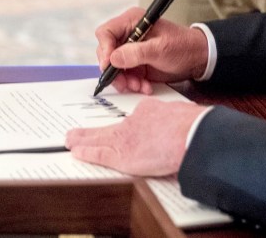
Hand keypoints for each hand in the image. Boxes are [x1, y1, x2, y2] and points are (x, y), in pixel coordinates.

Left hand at [66, 98, 206, 175]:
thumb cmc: (194, 127)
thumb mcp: (184, 115)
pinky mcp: (122, 154)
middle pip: (110, 127)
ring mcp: (126, 138)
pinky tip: (77, 152)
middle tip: (78, 132)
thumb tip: (184, 128)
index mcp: (150, 110)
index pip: (135, 118)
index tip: (127, 130)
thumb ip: (177, 122)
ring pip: (99, 138)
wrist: (191, 134)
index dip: (129, 127)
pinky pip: (99, 153)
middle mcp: (134, 121)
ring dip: (83, 140)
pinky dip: (86, 152)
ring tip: (71, 140)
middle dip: (93, 131)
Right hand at [95, 7, 208, 93]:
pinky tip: (145, 86)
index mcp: (132, 21)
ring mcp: (131, 50)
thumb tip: (113, 58)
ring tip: (140, 86)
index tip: (109, 66)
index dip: (104, 50)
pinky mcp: (135, 64)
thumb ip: (136, 53)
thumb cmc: (183, 46)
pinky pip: (125, 76)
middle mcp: (128, 35)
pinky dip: (133, 84)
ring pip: (114, 67)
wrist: (198, 58)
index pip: (106, 33)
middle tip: (126, 83)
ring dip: (125, 80)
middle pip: (107, 53)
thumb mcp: (160, 49)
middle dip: (115, 70)